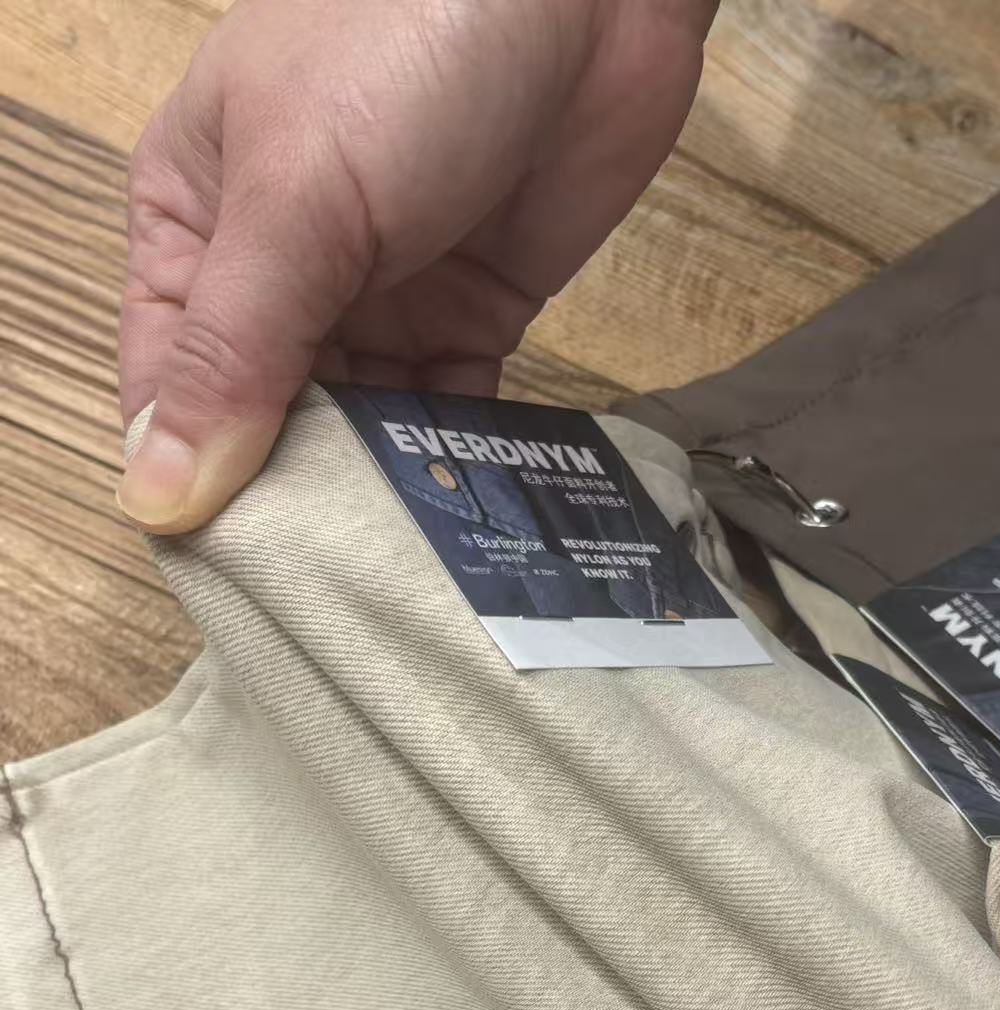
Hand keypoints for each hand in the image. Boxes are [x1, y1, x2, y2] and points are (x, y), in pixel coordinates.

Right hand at [118, 0, 715, 532]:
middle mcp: (281, 273)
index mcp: (194, 228)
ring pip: (364, 430)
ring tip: (400, 576)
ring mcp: (381, 294)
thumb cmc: (409, 35)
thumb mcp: (297, 198)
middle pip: (269, 425)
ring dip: (383, 495)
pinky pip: (450, 412)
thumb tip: (158, 496)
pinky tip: (465, 520)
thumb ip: (236, 352)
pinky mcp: (473, 312)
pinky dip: (456, 463)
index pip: (171, 390)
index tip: (237, 576)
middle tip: (332, 597)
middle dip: (297, 502)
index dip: (195, 483)